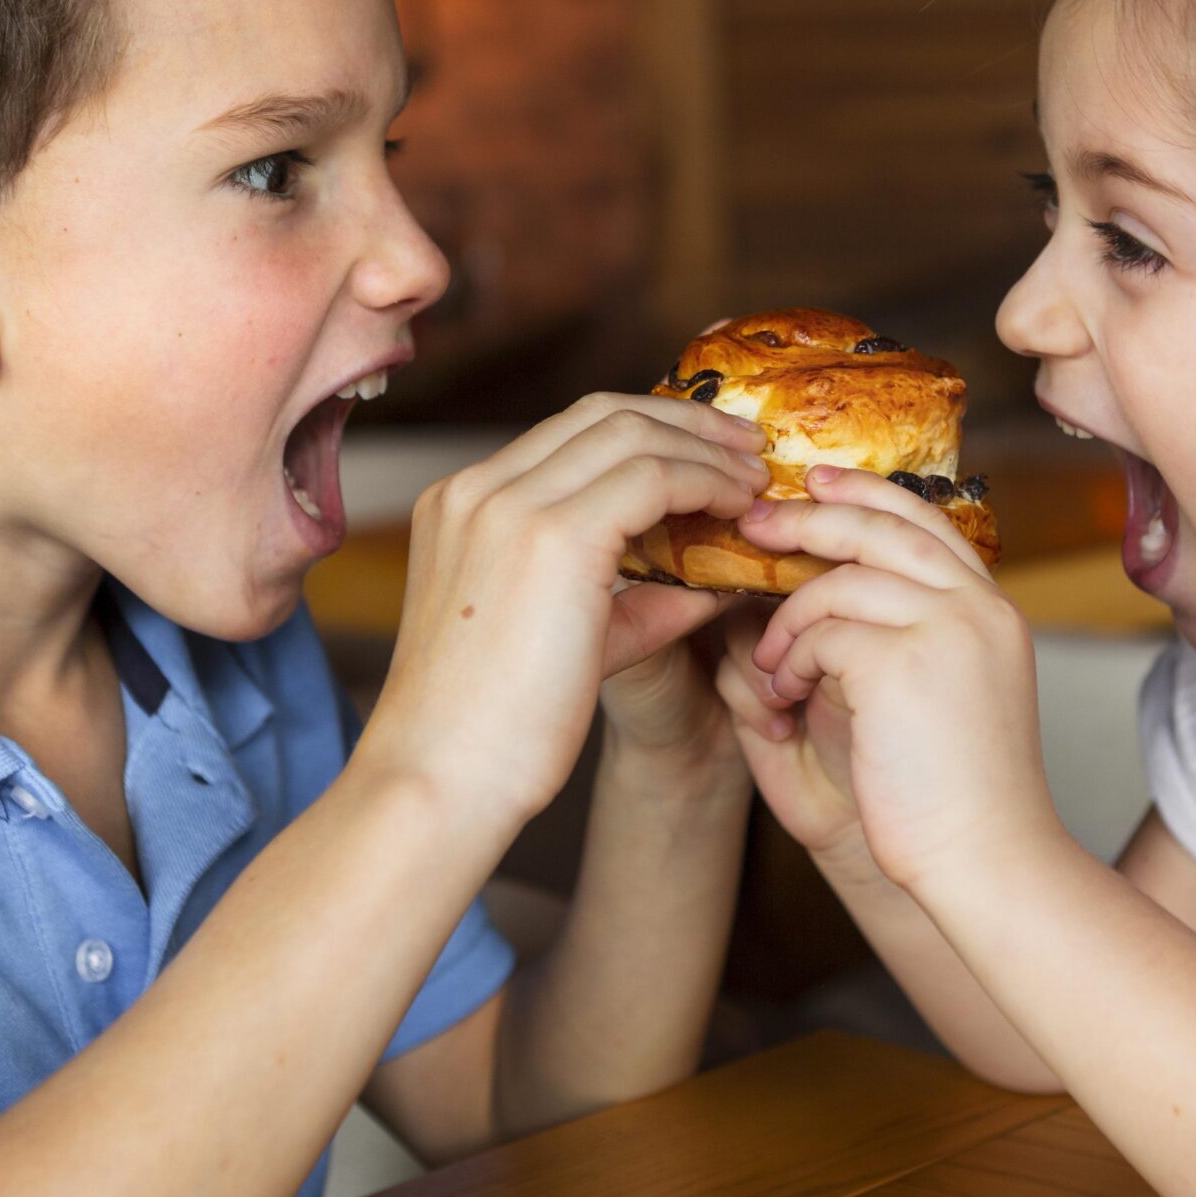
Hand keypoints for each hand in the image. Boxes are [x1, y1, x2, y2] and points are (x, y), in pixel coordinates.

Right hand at [357, 395, 766, 828]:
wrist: (440, 783)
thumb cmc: (492, 733)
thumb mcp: (564, 638)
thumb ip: (635, 596)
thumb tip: (717, 574)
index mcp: (459, 505)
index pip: (568, 433)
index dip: (650, 430)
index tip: (707, 453)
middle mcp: (476, 489)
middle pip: (602, 413)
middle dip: (687, 421)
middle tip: (748, 448)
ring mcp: (507, 505)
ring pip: (632, 433)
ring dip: (706, 449)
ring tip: (755, 479)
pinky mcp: (551, 535)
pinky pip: (652, 476)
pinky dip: (706, 482)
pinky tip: (738, 509)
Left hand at [728, 466, 1053, 891]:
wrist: (984, 862)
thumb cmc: (952, 798)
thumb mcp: (934, 698)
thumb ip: (895, 640)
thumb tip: (810, 598)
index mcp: (992, 611)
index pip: (925, 520)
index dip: (866, 493)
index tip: (815, 484)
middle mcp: (978, 607)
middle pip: (883, 525)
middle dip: (810, 518)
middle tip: (755, 524)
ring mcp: (948, 629)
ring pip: (843, 581)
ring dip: (791, 620)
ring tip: (774, 667)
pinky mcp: (905, 662)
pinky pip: (824, 632)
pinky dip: (792, 661)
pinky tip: (788, 701)